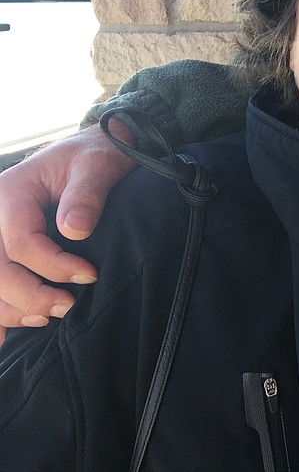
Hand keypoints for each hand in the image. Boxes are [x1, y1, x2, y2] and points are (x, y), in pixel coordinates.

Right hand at [0, 122, 132, 341]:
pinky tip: (2, 339)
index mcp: (11, 193)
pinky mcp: (5, 249)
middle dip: (30, 294)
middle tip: (68, 306)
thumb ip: (87, 193)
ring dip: (12, 308)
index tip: (89, 276)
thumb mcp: (97, 163)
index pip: (20, 243)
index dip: (52, 266)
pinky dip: (0, 309)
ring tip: (47, 318)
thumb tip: (76, 228)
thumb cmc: (96, 154)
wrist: (94, 152)